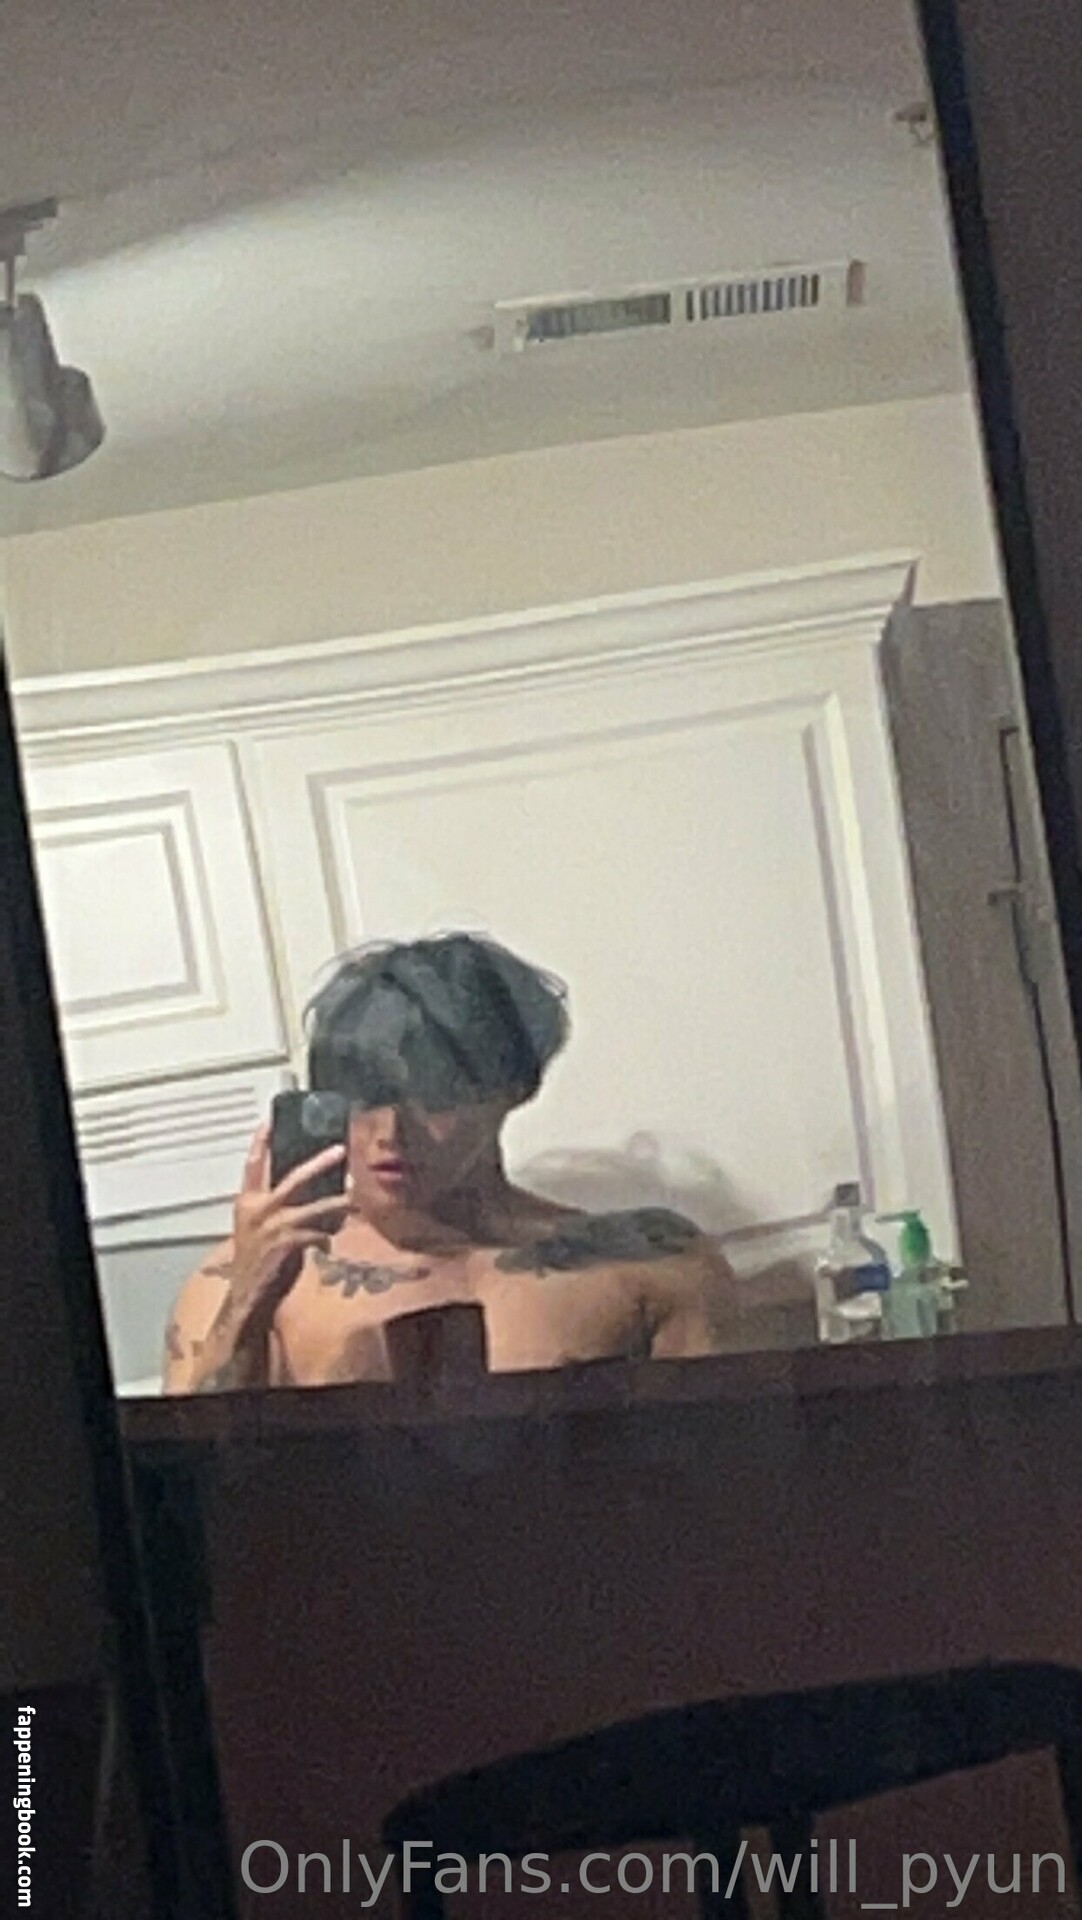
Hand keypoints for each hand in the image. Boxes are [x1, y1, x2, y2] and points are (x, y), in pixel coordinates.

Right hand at [226, 1122, 349, 1328]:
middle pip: (293, 1178)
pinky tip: (327, 1244)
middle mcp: (257, 1210)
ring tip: (352, 1201)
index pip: (253, 1165)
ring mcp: (272, 1227)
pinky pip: (318, 1232)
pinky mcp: (287, 1244)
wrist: (247, 1298)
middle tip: (339, 1150)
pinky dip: (328, 1235)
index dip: (261, 1142)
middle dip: (319, 1163)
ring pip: (315, 1207)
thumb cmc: (256, 1263)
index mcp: (246, 1203)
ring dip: (338, 1204)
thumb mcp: (258, 1230)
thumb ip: (277, 1210)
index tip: (270, 1122)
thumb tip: (316, 1197)